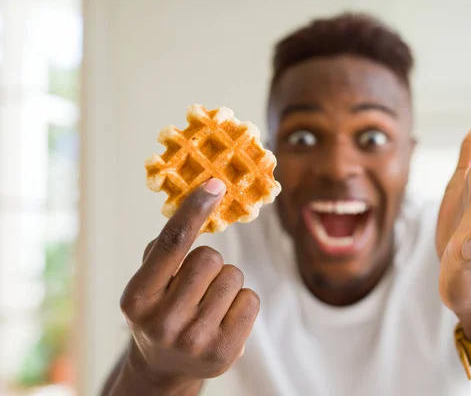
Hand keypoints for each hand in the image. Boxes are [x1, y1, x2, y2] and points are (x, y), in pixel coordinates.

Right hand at [119, 178, 259, 386]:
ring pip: (234, 276)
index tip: (215, 184)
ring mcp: (195, 341)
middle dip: (209, 262)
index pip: (171, 244)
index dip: (195, 209)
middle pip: (210, 258)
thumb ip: (165, 248)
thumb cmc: (158, 311)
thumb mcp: (147, 283)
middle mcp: (163, 323)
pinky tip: (223, 317)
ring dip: (225, 282)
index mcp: (137, 299)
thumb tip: (200, 202)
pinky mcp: (224, 353)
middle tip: (197, 283)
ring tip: (207, 304)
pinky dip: (241, 301)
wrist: (163, 368)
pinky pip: (251, 299)